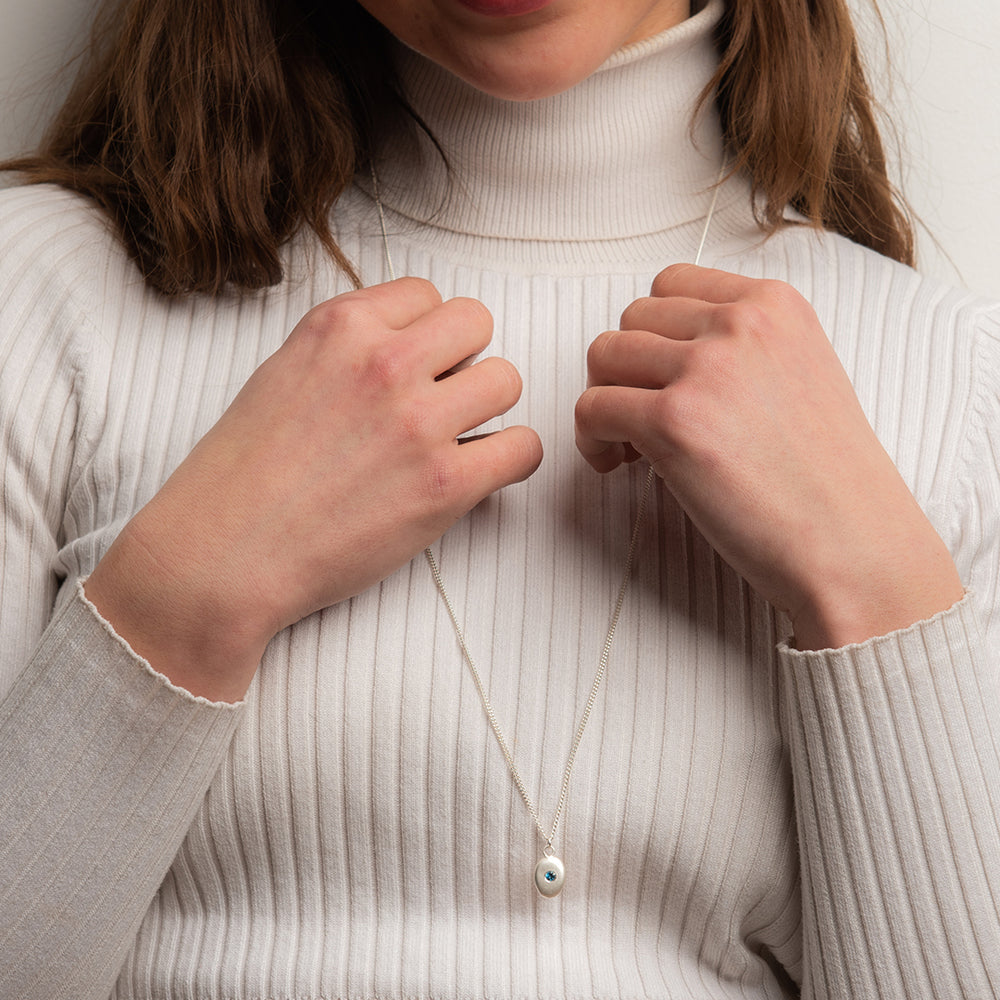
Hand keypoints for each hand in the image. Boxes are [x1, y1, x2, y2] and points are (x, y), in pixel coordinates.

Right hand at [86, 278, 541, 698]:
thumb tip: (403, 342)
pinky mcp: (444, 484)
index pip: (425, 293)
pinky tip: (481, 472)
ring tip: (457, 438)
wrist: (223, 554)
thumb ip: (346, 347)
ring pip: (506, 379)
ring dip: (489, 408)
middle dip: (463, 358)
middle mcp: (384, 363)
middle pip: (477, 322)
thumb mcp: (281, 373)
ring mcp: (419, 423)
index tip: (412, 365)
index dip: (423, 332)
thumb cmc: (240, 475)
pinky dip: (511, 459)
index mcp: (340, 327)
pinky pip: (523, 447)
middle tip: (439, 399)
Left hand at [575, 264, 962, 649]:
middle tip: (641, 417)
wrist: (854, 543)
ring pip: (604, 355)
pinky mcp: (673, 421)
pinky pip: (592, 408)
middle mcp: (740, 323)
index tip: (662, 376)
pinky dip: (591, 439)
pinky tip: (619, 465)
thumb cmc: (828, 481)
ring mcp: (705, 368)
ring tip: (629, 445)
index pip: (672, 284)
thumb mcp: (804, 374)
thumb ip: (743, 350)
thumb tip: (667, 358)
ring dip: (605, 400)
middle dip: (626, 369)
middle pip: (632, 319)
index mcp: (775, 305)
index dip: (654, 335)